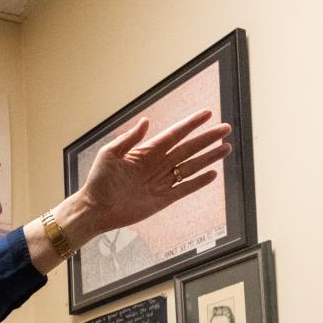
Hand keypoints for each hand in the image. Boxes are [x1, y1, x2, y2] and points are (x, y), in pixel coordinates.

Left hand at [62, 109, 233, 240]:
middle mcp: (158, 164)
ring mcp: (162, 181)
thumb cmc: (98, 180)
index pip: (174, 134)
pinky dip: (198, 182)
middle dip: (207, 138)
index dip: (191, 124)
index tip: (207, 114)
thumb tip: (146, 121)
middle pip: (188, 148)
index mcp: (146, 151)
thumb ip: (128, 139)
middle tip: (225, 128)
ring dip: (208, 157)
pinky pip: (185, 189)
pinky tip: (213, 174)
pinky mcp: (163, 199)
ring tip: (226, 147)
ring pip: (191, 166)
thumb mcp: (109, 154)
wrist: (95, 209)